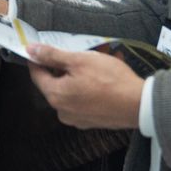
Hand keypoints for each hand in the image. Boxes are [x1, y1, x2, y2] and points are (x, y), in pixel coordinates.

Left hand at [26, 44, 146, 130]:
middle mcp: (62, 111)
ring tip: (90, 66)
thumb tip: (31, 50)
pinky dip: (84, 90)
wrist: (139, 105)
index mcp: (55, 95)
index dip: (38, 59)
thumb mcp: (79, 60)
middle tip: (74, 55)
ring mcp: (76, 119)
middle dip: (60, 68)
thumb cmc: (110, 80)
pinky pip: (79, 102)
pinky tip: (97, 81)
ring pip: (67, 92)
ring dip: (73, 79)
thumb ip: (52, 55)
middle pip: (53, 84)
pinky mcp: (89, 121)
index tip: (41, 49)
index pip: (37, 74)